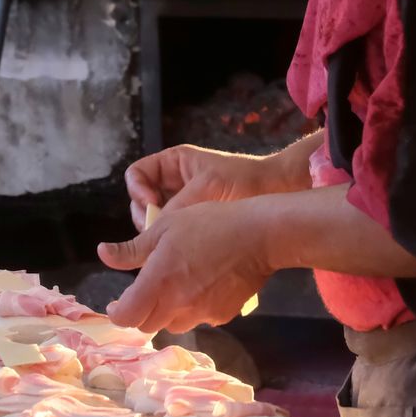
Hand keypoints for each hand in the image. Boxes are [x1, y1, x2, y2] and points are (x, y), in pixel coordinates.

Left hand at [97, 201, 271, 332]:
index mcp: (159, 282)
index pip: (127, 317)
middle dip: (141, 312)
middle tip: (144, 291)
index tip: (116, 303)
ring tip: (174, 287)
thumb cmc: (209, 223)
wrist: (259, 234)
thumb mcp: (165, 226)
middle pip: (147, 325)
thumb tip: (103, 253)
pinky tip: (202, 286)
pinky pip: (198, 319)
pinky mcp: (222, 315)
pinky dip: (192, 308)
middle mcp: (178, 305)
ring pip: (172, 325)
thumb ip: (133, 248)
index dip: (117, 313)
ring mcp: (202, 314)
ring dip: (166, 312)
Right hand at [124, 144, 300, 229]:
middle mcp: (174, 184)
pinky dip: (172, 242)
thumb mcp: (208, 187)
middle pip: (141, 201)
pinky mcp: (194, 224)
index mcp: (174, 164)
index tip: (151, 203)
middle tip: (158, 231)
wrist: (278, 191)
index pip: (137, 174)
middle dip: (146, 216)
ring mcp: (183, 204)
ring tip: (171, 243)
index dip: (137, 189)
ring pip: (154, 220)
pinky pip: (173, 233)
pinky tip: (180, 251)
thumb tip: (153, 230)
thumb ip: (179, 205)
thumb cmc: (245, 180)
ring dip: (157, 232)